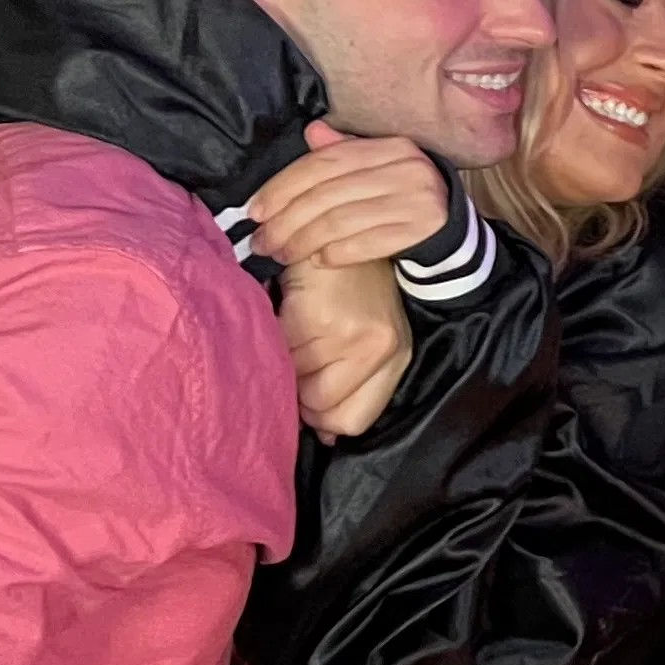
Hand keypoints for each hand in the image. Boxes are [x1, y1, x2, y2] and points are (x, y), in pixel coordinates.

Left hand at [242, 122, 456, 273]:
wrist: (451, 226)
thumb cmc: (401, 195)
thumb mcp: (376, 167)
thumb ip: (343, 151)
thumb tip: (312, 131)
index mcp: (390, 147)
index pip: (325, 163)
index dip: (284, 186)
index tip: (256, 211)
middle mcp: (406, 168)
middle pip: (329, 194)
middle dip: (287, 221)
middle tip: (262, 242)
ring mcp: (417, 200)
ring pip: (342, 221)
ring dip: (304, 241)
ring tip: (281, 255)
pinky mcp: (423, 230)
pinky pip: (367, 243)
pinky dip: (337, 253)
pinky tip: (318, 261)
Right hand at [280, 259, 409, 440]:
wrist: (339, 227)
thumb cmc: (348, 286)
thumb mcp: (363, 336)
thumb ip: (348, 384)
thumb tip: (324, 437)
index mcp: (394, 358)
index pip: (354, 421)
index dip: (322, 418)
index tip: (304, 400)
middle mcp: (380, 351)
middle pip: (321, 407)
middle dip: (297, 390)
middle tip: (293, 357)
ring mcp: (351, 334)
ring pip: (296, 380)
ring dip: (283, 362)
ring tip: (289, 331)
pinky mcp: (319, 318)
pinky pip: (280, 352)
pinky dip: (271, 339)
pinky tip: (280, 316)